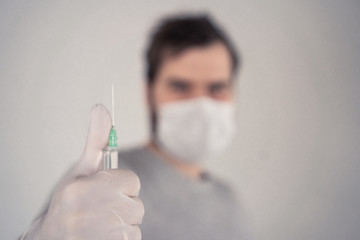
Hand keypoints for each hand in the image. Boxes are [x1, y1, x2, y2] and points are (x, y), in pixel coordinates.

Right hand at [23, 104, 143, 239]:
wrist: (53, 238)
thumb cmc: (69, 202)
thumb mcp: (80, 170)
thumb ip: (96, 141)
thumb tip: (101, 107)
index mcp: (83, 189)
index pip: (133, 182)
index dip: (121, 186)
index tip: (104, 191)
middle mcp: (90, 213)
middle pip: (136, 205)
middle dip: (122, 206)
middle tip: (100, 210)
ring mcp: (98, 235)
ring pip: (135, 223)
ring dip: (122, 223)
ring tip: (99, 225)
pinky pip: (133, 239)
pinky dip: (122, 238)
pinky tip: (103, 236)